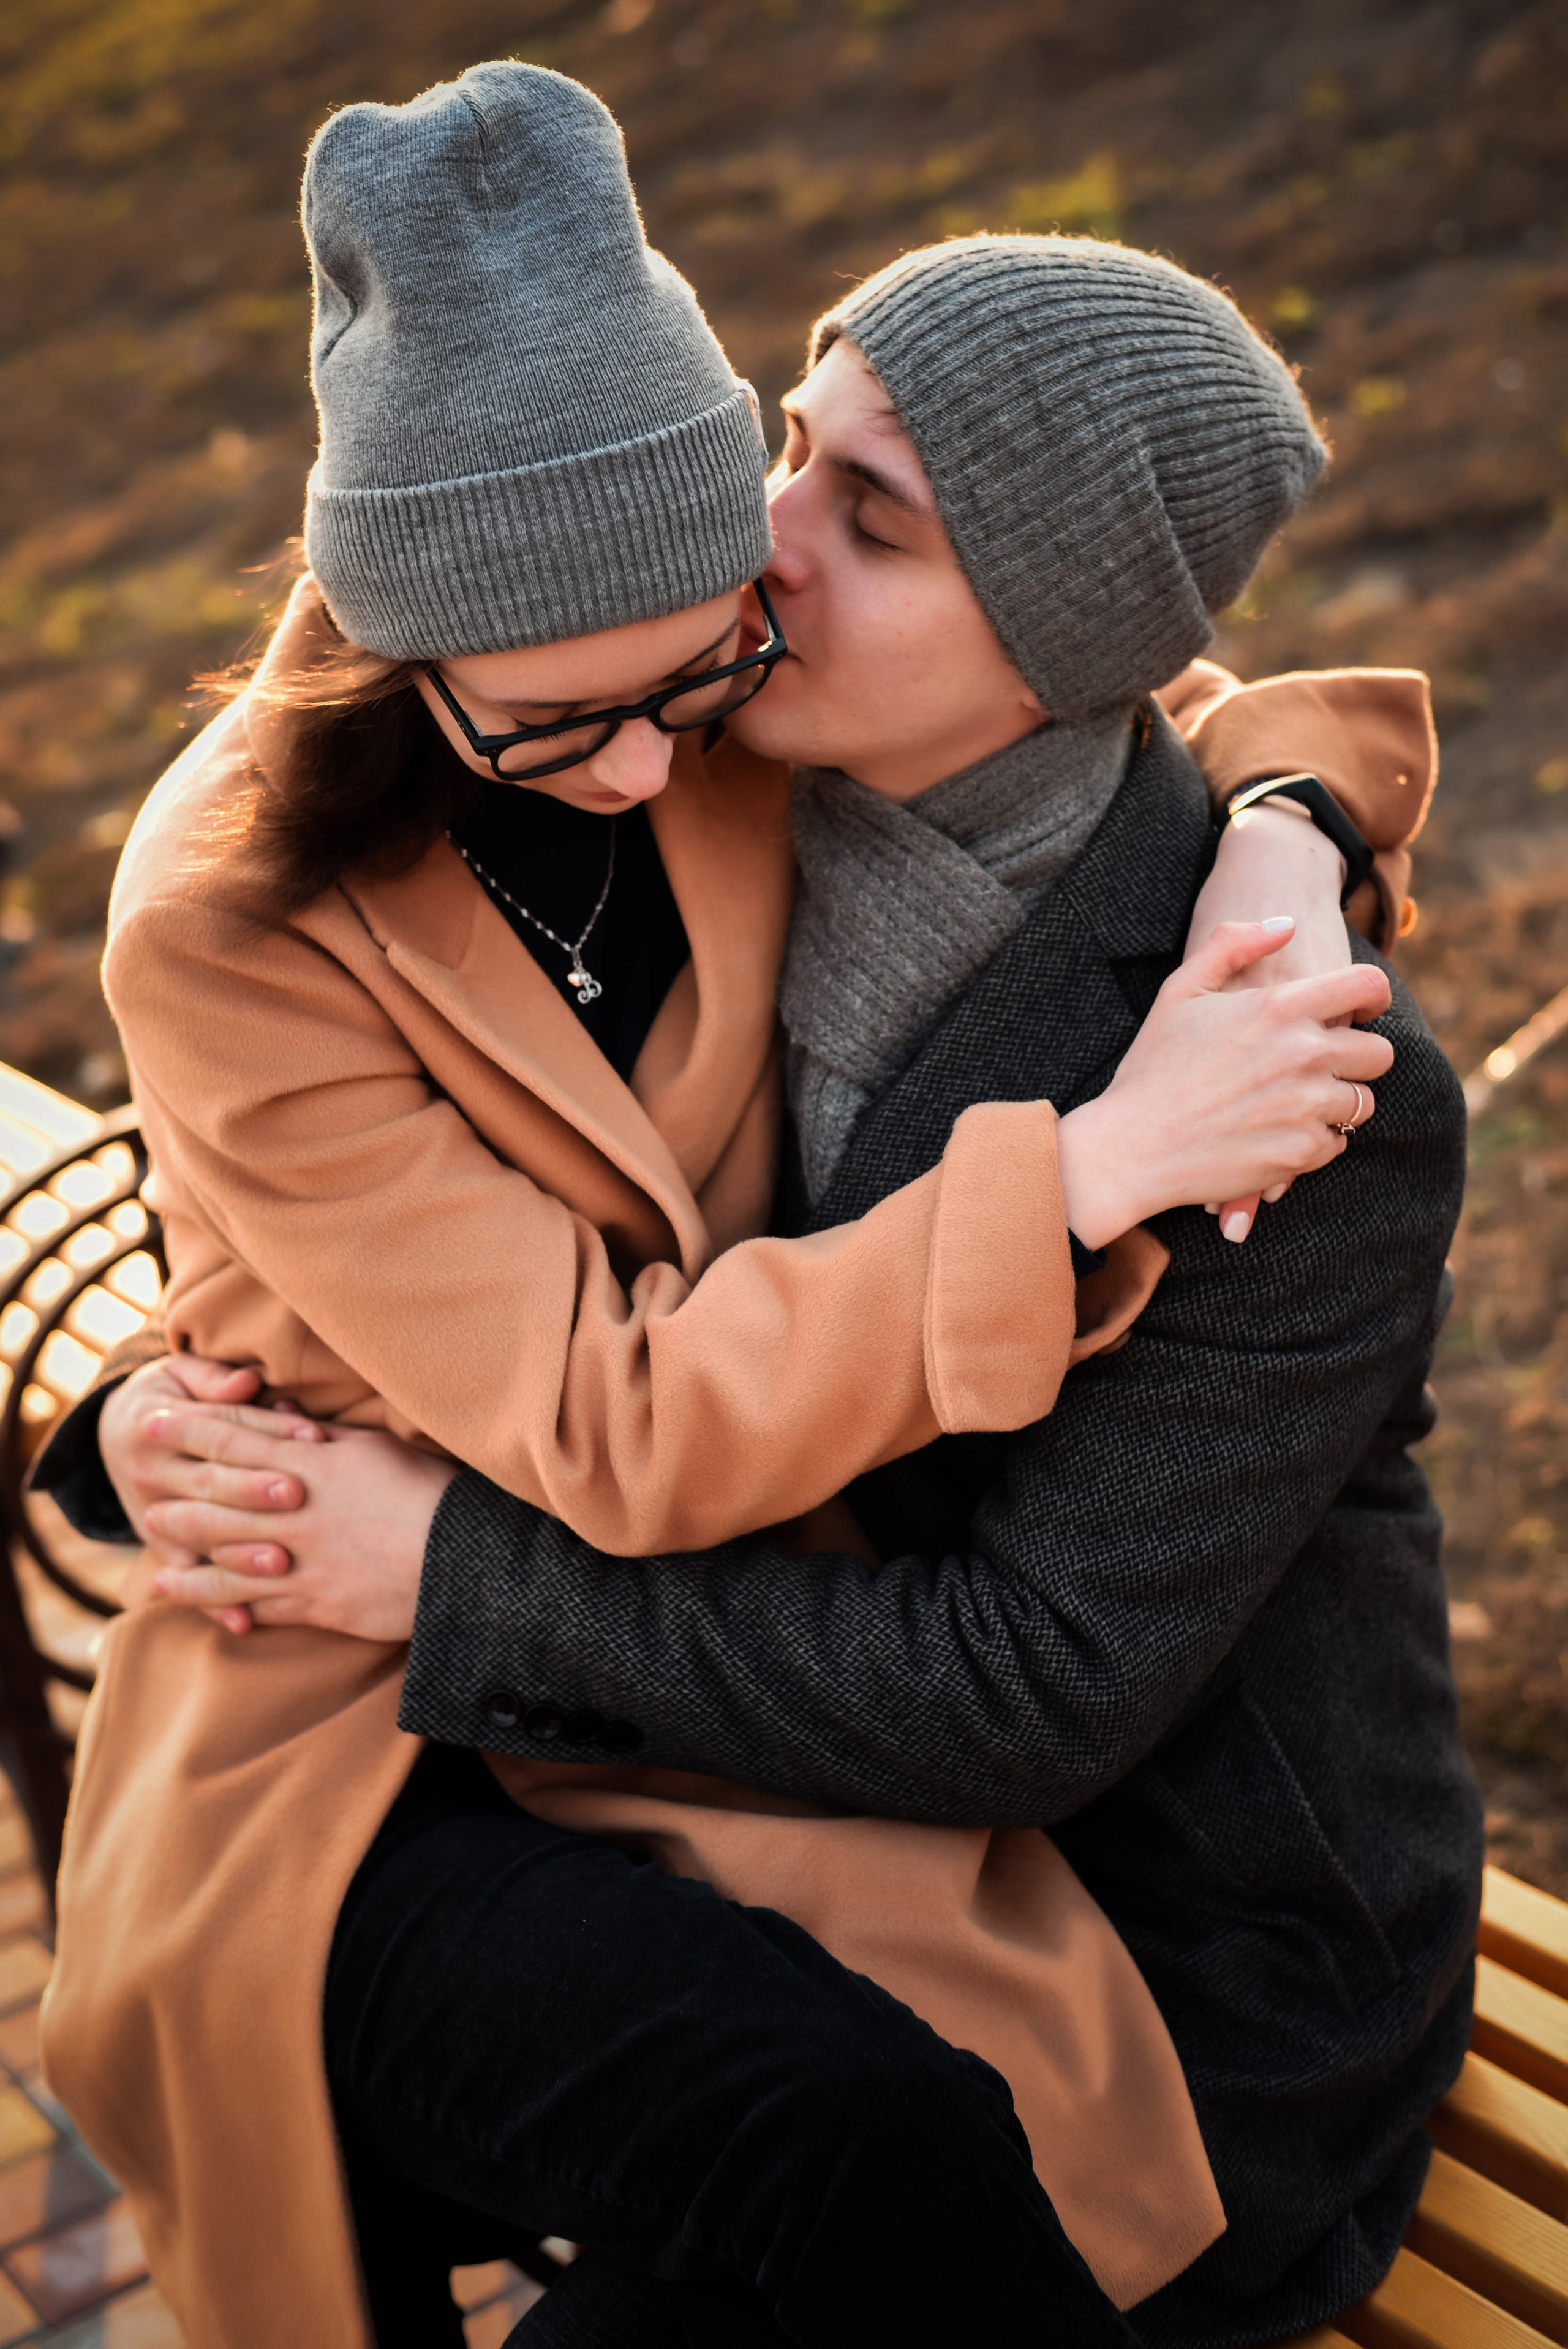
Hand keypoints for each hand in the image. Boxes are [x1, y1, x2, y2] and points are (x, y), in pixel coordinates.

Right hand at [99, 1356, 323, 1635]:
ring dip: (240, 1553)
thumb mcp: (183, 1374)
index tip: (314, 1437)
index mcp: (161, 1425)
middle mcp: (152, 1474)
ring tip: (283, 1562)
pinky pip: (187, 1578)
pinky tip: (244, 1621)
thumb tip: (247, 1381)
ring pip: (200, 1536)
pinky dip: (214, 1602)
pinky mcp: (160, 1548)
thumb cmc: (175, 1394)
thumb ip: (215, 1379)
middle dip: (254, 1491)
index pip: (222, 1429)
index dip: (269, 1431)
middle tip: (299, 1495)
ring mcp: (153, 1515)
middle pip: (211, 1483)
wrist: (118, 1430)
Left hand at [142, 1410, 456, 1642]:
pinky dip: (226, 1606)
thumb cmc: (428, 1492)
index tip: (155, 1420)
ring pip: (226, 1559)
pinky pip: (258, 1604)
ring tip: (157, 1562)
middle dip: (175, 1496)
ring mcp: (302, 1561)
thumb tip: (283, 1412)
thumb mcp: (378, 1449)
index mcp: (311, 1464)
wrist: (462, 1559)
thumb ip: (325, 1435)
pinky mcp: (316, 1604)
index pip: (236, 1440)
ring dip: (187, 1558)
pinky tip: (205, 1607)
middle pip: (217, 1501)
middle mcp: (296, 1512)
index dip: (190, 1430)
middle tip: (143, 1494)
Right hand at [1183, 798, 1351, 1237]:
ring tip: (1295, 1104)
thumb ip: (1232, 944)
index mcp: (1278, 1007)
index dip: (1373, 998)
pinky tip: (1277, 1133)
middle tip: (1321, 1067)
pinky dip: (1315, 1140)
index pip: (1368, 988)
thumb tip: (1285, 925)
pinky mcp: (1301, 1152)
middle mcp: (1302, 1055)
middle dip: (1355, 1058)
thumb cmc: (1152, 1067)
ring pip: (1362, 1102)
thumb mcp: (1180, 991)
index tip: (1360, 1011)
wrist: (1132, 1148)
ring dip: (1337, 1102)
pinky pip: (1337, 1142)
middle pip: (1379, 1053)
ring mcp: (1305, 1107)